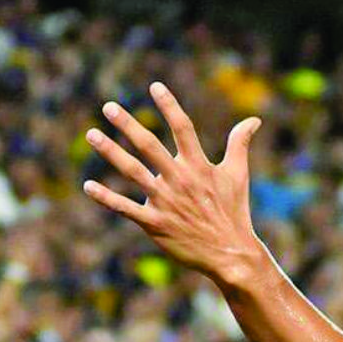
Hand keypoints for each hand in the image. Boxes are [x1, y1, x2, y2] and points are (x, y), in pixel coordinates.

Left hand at [83, 82, 265, 283]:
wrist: (231, 254)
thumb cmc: (234, 211)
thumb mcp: (238, 175)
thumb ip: (240, 144)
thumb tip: (254, 120)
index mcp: (200, 166)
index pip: (183, 128)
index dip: (169, 106)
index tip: (155, 86)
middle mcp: (180, 180)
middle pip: (150, 145)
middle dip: (128, 124)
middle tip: (109, 106)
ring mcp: (166, 201)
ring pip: (133, 171)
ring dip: (111, 152)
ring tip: (92, 134)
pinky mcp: (155, 224)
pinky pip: (126, 208)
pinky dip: (106, 197)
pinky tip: (88, 186)